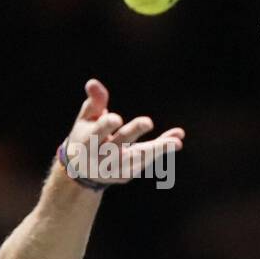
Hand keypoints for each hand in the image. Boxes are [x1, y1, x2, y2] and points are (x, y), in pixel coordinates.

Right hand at [63, 78, 184, 185]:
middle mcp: (100, 158)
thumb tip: (93, 82)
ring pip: (137, 157)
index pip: (96, 133)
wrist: (82, 171)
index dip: (105, 126)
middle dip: (133, 132)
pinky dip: (161, 151)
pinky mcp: (126, 175)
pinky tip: (176, 141)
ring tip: (176, 142)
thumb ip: (94, 102)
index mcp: (87, 142)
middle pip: (118, 144)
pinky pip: (146, 162)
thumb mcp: (87, 119)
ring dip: (157, 149)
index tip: (117, 119)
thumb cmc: (86, 136)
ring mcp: (114, 169)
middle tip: (148, 121)